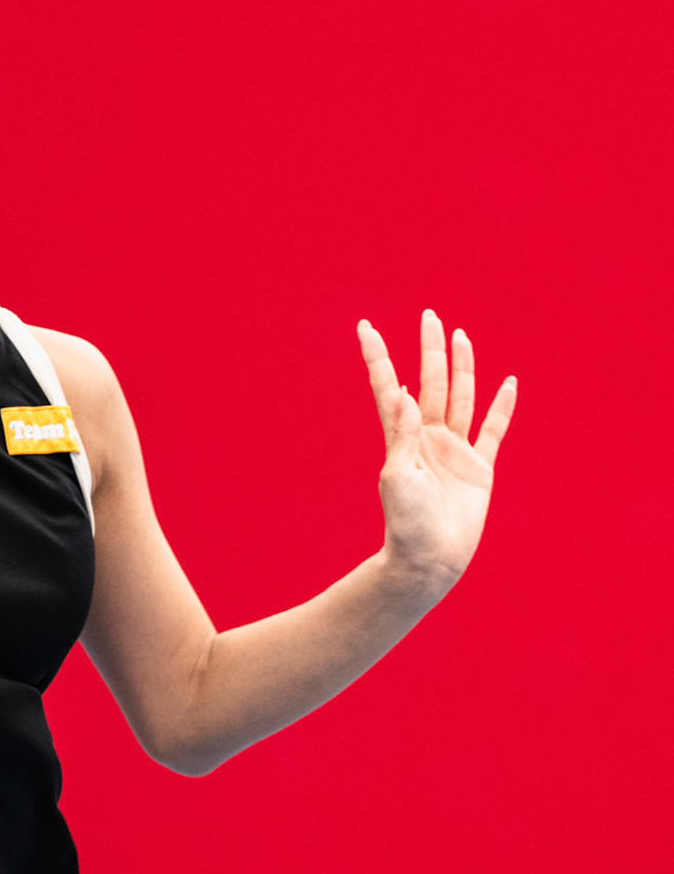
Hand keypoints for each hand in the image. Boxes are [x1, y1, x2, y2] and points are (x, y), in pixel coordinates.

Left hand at [358, 311, 517, 590]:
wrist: (430, 558)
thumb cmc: (407, 522)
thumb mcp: (397, 476)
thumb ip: (402, 434)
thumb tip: (402, 391)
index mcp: (401, 438)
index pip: (387, 386)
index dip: (377, 356)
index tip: (365, 327)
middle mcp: (426, 438)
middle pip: (430, 382)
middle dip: (429, 349)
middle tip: (428, 315)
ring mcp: (453, 451)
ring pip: (460, 398)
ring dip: (461, 367)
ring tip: (460, 336)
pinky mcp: (478, 468)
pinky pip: (493, 430)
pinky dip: (502, 407)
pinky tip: (508, 383)